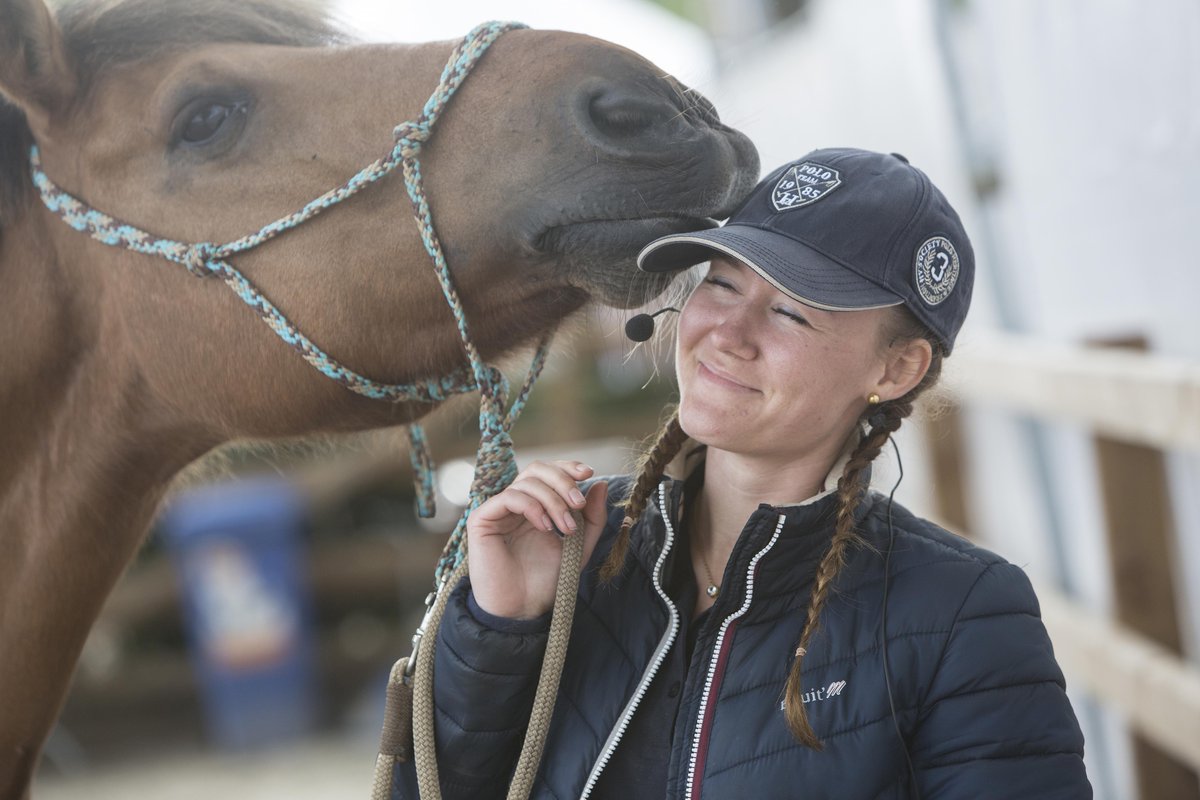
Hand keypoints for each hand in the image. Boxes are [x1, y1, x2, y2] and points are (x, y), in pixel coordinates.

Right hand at [466, 460, 608, 619]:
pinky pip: (509, 497)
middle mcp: (515, 504)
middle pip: (536, 469)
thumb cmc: (546, 580)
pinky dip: (533, 507)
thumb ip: (592, 517)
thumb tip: (600, 484)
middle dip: (562, 481)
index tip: (589, 473)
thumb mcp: (579, 545)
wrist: (523, 608)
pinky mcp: (482, 519)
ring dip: (553, 500)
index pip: (548, 472)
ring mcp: (497, 510)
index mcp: (535, 505)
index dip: (567, 467)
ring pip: (526, 482)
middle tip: (578, 504)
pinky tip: (546, 528)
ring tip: (566, 527)